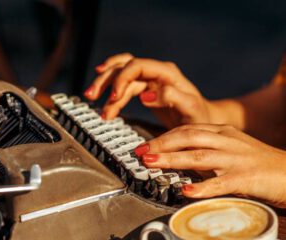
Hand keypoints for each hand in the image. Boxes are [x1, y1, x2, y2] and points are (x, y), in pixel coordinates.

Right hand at [84, 53, 214, 126]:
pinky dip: (113, 94)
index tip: (112, 98)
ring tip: (93, 99)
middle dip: (106, 80)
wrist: (201, 119)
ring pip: (121, 75)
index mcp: (167, 74)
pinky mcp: (146, 89)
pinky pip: (125, 86)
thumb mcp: (190, 108)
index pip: (137, 66)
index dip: (121, 79)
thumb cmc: (199, 115)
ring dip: (105, 86)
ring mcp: (150, 80)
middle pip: (124, 67)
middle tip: (92, 95)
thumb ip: (172, 98)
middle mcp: (157, 73)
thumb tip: (145, 94)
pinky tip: (106, 102)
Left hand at [134, 124, 285, 207]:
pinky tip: (186, 191)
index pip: (187, 130)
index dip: (163, 137)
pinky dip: (202, 187)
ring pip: (199, 156)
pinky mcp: (246, 178)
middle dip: (161, 144)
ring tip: (151, 164)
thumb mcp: (230, 148)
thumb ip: (206, 150)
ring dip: (173, 159)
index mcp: (221, 133)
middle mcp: (226, 141)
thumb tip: (178, 157)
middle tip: (140, 153)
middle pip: (188, 138)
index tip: (145, 146)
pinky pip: (221, 183)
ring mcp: (236, 159)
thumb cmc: (257, 162)